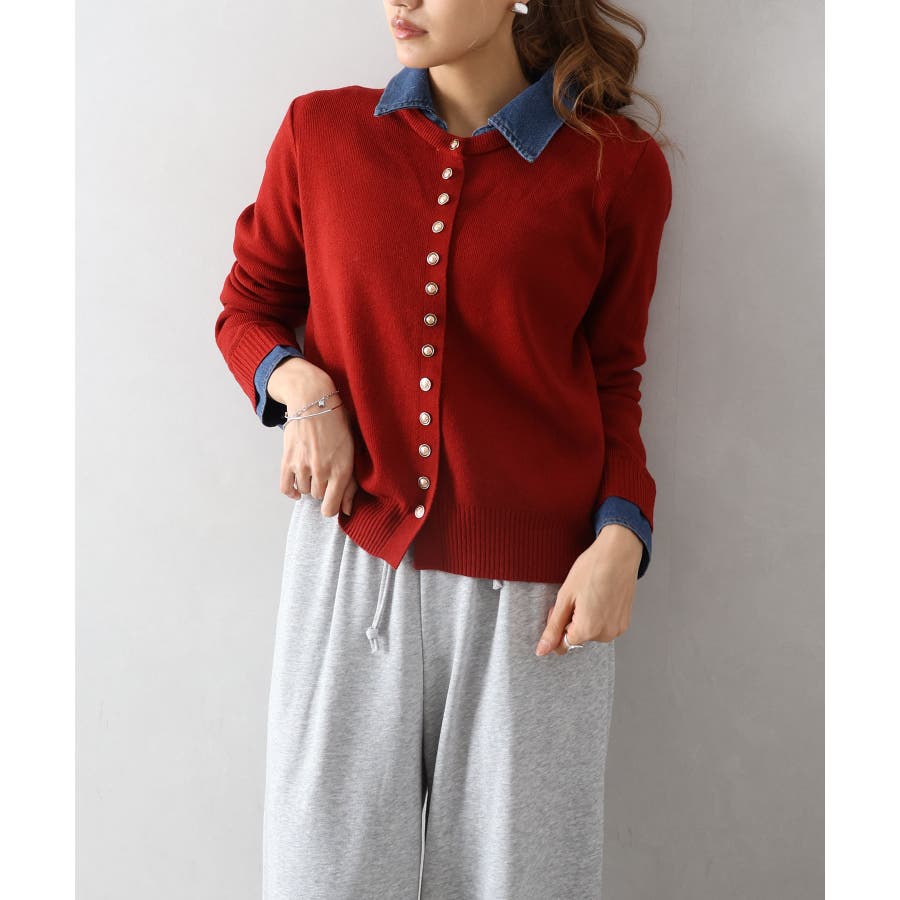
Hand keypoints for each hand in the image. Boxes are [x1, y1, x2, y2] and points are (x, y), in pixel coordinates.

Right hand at [270, 358, 358, 517]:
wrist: (313, 401)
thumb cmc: (337, 424)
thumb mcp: (352, 451)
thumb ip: (351, 483)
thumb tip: (346, 511)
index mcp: (341, 469)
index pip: (331, 508)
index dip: (332, 507)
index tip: (333, 501)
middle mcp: (322, 471)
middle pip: (318, 497)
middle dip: (323, 488)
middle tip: (326, 471)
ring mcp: (303, 466)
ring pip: (304, 491)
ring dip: (309, 484)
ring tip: (314, 467)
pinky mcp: (287, 460)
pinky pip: (286, 487)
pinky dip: (291, 490)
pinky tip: (298, 485)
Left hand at [535, 524, 642, 655]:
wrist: (619, 553)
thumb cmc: (592, 569)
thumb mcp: (565, 597)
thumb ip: (553, 627)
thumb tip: (542, 650)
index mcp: (588, 630)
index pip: (563, 644)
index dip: (558, 625)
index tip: (561, 607)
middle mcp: (605, 634)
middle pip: (578, 638)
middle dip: (572, 621)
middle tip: (575, 597)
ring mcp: (617, 629)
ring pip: (591, 632)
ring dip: (586, 619)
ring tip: (589, 595)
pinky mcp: (625, 622)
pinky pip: (604, 626)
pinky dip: (598, 616)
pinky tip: (600, 597)